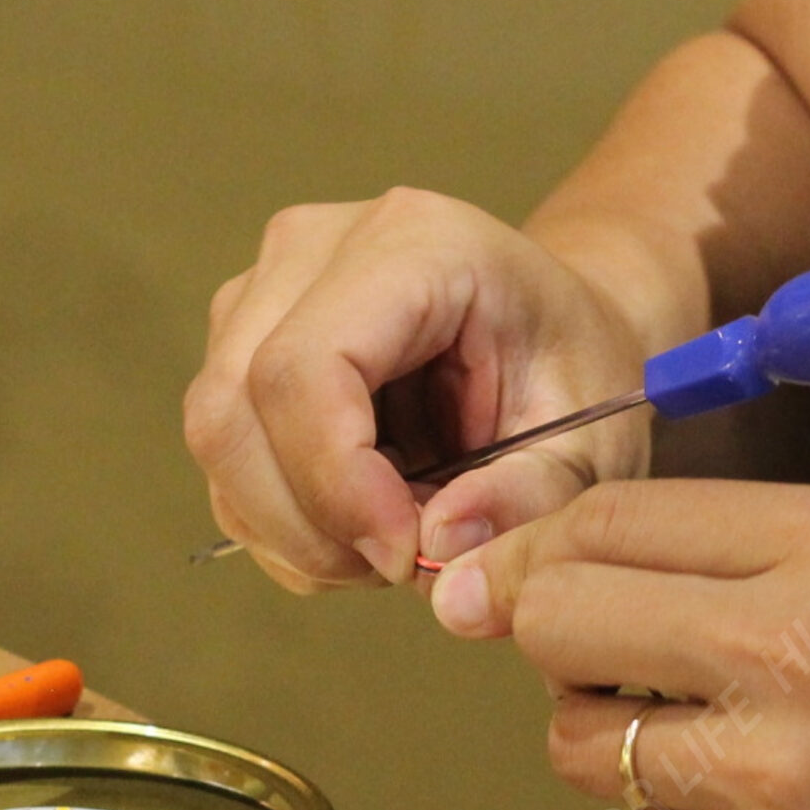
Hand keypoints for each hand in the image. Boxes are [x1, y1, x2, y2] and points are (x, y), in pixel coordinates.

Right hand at [181, 189, 653, 590]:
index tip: (404, 556)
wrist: (552, 329)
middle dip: (310, 522)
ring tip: (396, 540)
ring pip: (218, 438)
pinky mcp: (240, 340)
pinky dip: (286, 522)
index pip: (305, 368)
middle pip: (234, 407)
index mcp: (413, 244)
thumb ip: (529, 501)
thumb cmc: (574, 372)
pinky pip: (226, 457)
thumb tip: (436, 555)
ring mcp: (263, 288)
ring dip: (298, 529)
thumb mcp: (591, 445)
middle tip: (403, 565)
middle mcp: (315, 247)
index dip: (336, 484)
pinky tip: (365, 522)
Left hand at [430, 476, 809, 809]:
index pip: (609, 519)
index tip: (503, 579)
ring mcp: (773, 780)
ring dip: (613, 745)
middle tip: (595, 662)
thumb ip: (744, 552)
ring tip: (712, 750)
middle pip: (559, 620)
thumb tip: (551, 565)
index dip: (534, 550)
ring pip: (580, 743)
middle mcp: (795, 650)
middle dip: (549, 638)